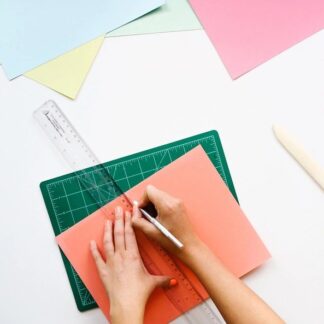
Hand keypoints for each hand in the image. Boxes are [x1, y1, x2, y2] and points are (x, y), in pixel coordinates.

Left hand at [90, 206, 171, 323]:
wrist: (126, 304)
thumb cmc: (139, 293)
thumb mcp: (153, 283)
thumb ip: (164, 280)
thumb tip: (174, 281)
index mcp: (133, 255)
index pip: (131, 233)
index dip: (130, 221)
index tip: (130, 212)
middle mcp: (121, 255)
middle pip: (119, 233)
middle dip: (119, 220)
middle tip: (118, 209)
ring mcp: (111, 262)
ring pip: (108, 241)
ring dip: (108, 230)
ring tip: (108, 220)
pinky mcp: (103, 270)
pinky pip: (97, 257)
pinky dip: (93, 250)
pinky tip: (91, 242)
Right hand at [132, 185, 202, 262]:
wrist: (189, 246)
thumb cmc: (172, 241)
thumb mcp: (151, 233)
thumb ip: (138, 221)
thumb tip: (134, 211)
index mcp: (166, 205)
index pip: (149, 190)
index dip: (142, 199)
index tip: (142, 210)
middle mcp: (173, 200)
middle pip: (154, 192)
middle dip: (148, 202)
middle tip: (147, 216)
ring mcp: (178, 201)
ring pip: (159, 195)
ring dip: (154, 204)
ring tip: (155, 218)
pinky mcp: (180, 204)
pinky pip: (165, 199)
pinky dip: (160, 206)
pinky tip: (161, 218)